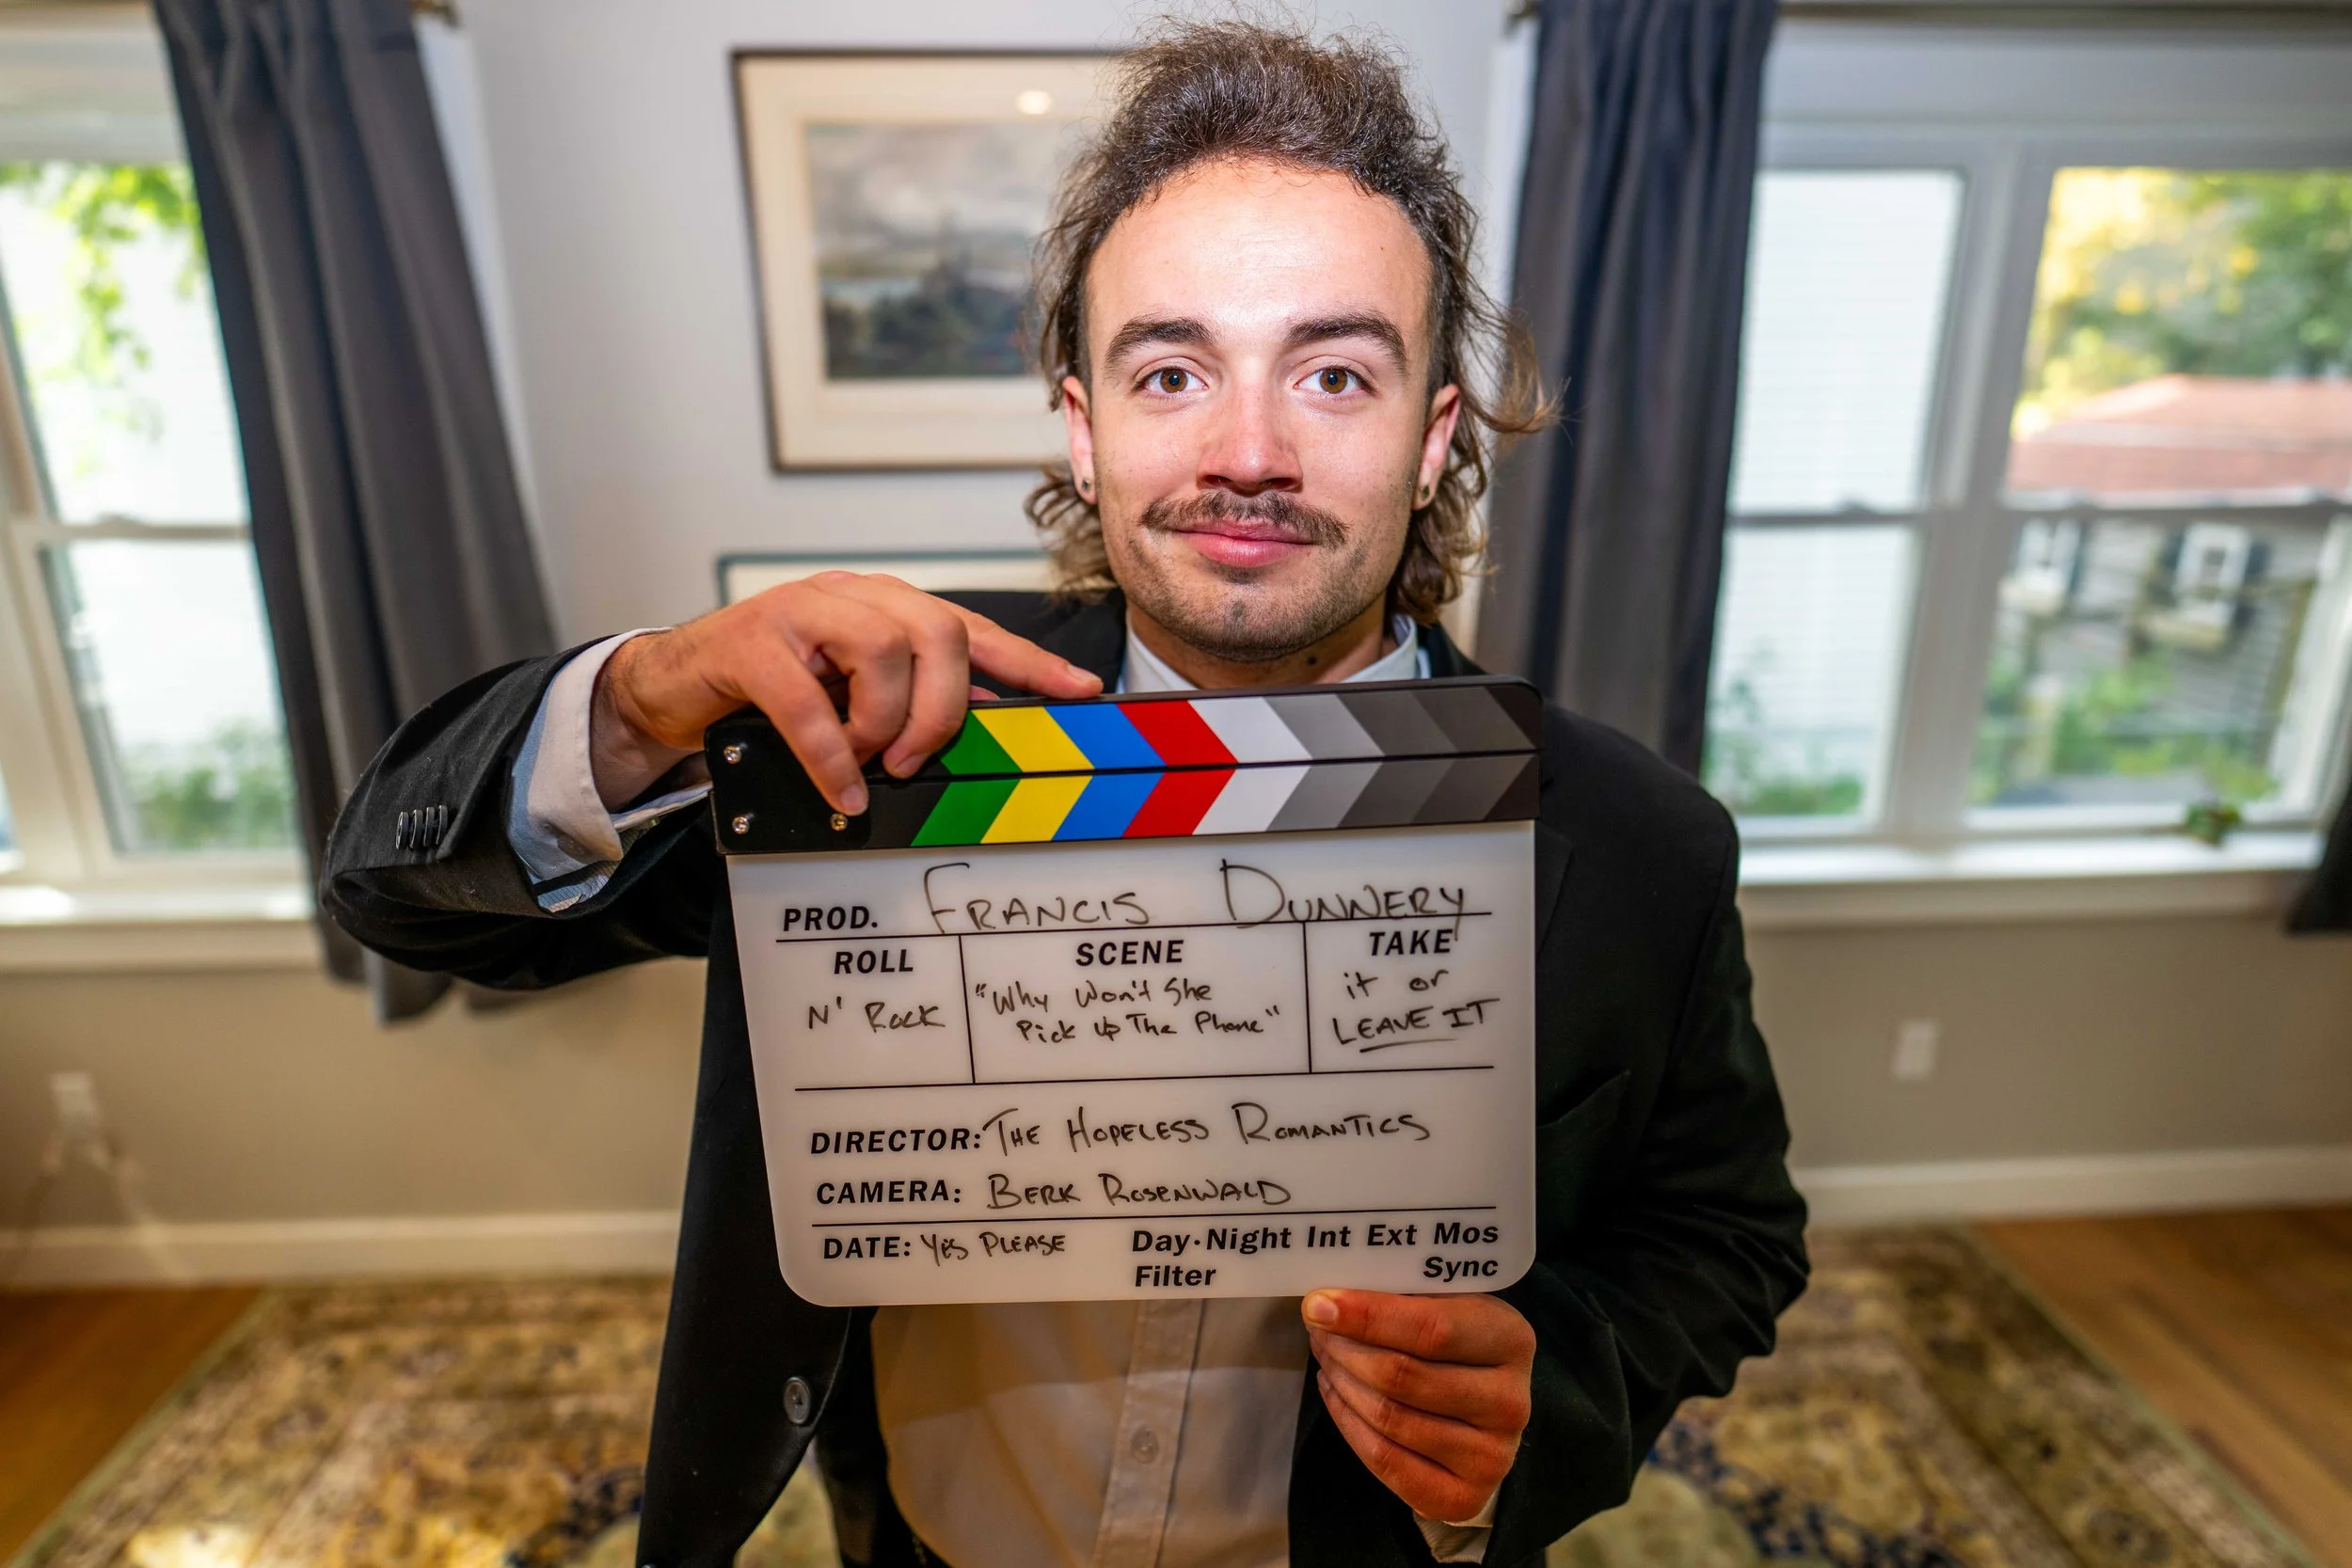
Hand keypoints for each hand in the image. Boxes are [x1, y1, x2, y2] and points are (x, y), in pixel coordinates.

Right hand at [590, 572, 1101, 813]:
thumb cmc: (771, 693)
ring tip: (868, 762)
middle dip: (941, 707)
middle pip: (936, 630)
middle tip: (915, 760)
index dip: (1027, 661)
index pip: (970, 626)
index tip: (1078, 692)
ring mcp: (799, 609)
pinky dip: (830, 754)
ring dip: (884, 722)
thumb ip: (909, 703)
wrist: (673, 684)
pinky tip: (841, 788)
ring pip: (881, 649)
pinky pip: (806, 700)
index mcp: (885, 605)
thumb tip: (981, 734)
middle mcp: (851, 594)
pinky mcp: (750, 641)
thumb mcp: (850, 694)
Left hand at [1302, 1288, 1534, 1525]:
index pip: (1431, 1329)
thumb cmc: (1459, 1346)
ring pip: (1388, 1417)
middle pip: (1400, 1375)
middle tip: (1317, 1328)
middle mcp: (1509, 1402)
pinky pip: (1384, 1459)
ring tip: (1326, 1356)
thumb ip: (1404, 1297)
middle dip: (1344, 1348)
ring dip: (1341, 1381)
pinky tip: (1335, 1392)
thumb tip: (1329, 1295)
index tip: (1318, 1304)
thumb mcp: (1450, 1307)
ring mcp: (1490, 1456)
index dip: (1366, 1316)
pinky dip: (1347, 1423)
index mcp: (1511, 1339)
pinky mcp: (1463, 1498)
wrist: (1487, 1416)